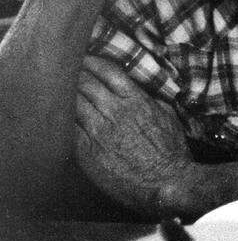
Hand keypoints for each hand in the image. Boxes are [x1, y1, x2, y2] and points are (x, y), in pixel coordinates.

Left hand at [74, 55, 198, 216]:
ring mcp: (98, 132)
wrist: (164, 182)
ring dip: (68, 94)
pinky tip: (62, 114)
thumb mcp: (169, 116)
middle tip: (69, 69)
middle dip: (77, 74)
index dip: (94, 62)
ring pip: (74, 103)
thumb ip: (150, 99)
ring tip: (62, 88)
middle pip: (87, 84)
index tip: (86, 58)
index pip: (109, 72)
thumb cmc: (171, 150)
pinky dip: (65, 118)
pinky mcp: (87, 151)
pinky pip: (69, 128)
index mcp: (136, 101)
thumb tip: (140, 88)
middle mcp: (115, 112)